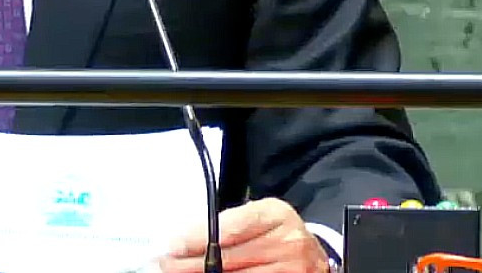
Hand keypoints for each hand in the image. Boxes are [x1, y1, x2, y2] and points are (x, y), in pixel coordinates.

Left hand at [159, 198, 329, 272]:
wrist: (314, 254)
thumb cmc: (278, 231)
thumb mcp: (259, 215)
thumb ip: (229, 222)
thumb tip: (185, 237)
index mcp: (275, 214)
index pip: (229, 227)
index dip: (198, 238)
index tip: (173, 245)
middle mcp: (287, 242)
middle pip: (229, 257)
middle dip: (192, 262)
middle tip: (166, 264)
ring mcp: (291, 269)